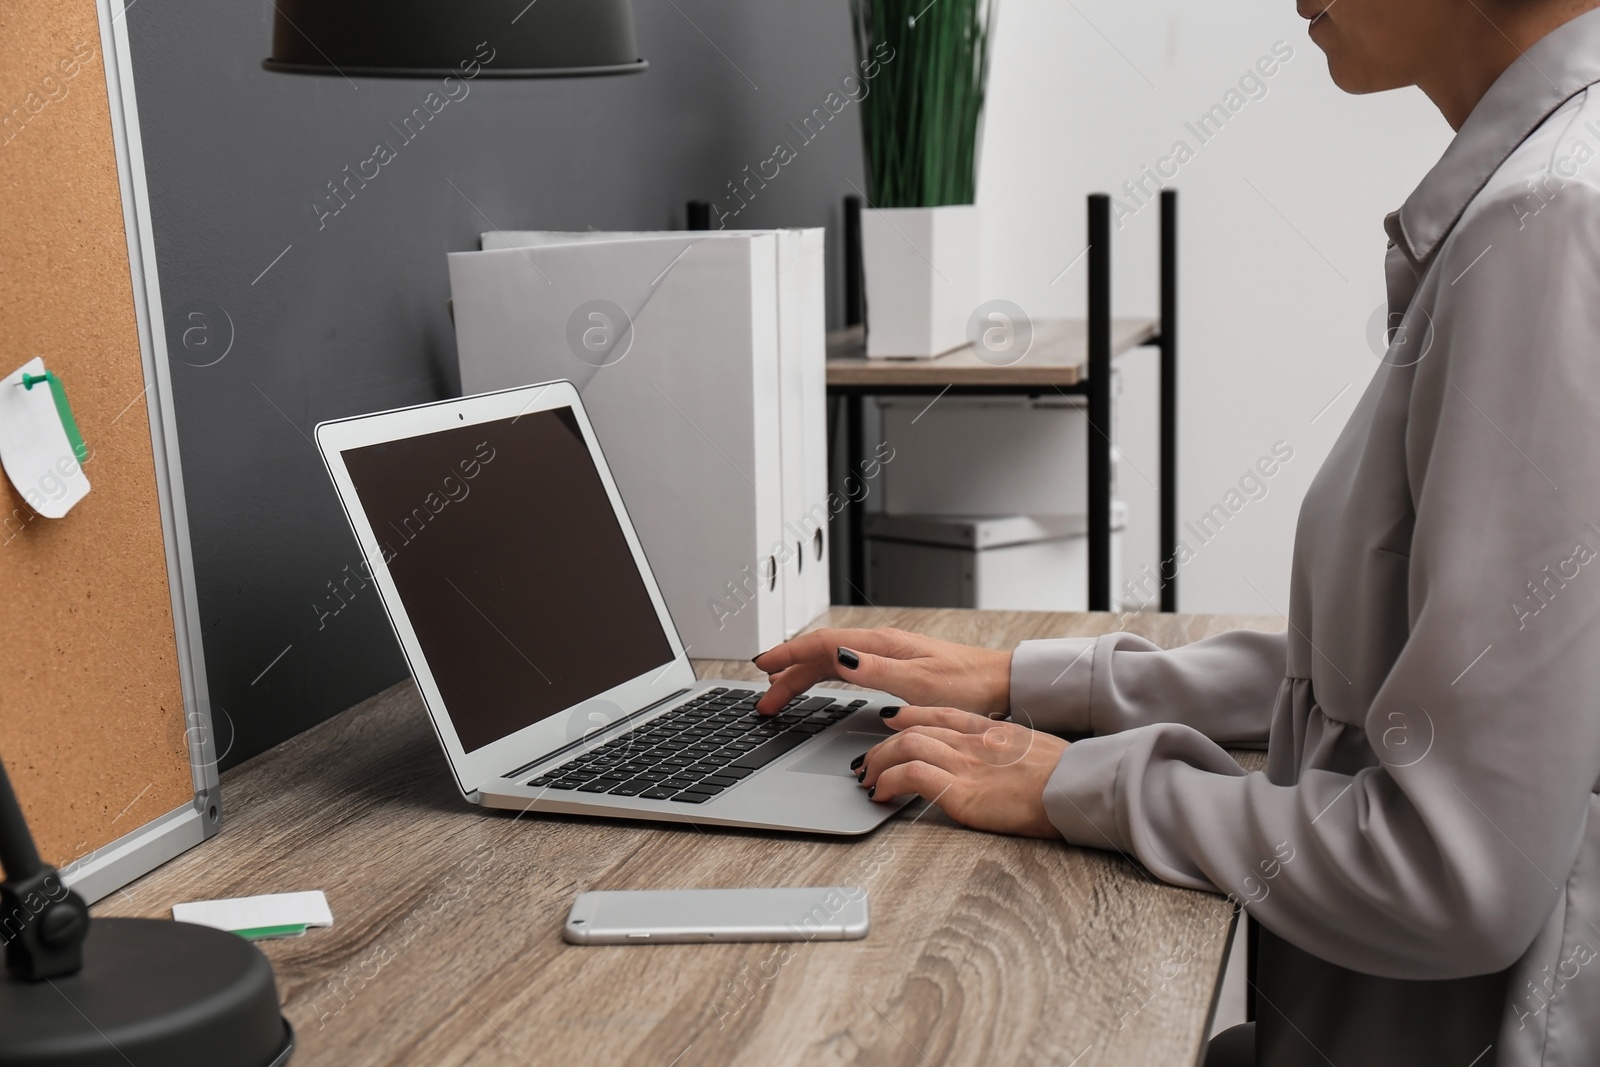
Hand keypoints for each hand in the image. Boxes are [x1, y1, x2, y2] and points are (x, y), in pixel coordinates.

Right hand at [751, 627, 1010, 716]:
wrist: (1000, 685)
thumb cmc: (968, 685)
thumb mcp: (919, 683)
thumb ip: (877, 671)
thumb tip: (838, 659)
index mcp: (881, 645)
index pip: (821, 644)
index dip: (788, 655)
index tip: (762, 667)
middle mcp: (879, 646)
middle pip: (820, 655)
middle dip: (787, 675)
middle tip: (765, 701)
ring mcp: (885, 656)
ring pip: (830, 662)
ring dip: (802, 677)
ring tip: (780, 694)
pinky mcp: (893, 668)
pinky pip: (845, 669)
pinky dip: (822, 677)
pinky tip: (817, 685)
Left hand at [855, 705, 1066, 838]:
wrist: (1076, 787)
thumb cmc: (1064, 776)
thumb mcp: (1034, 751)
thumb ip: (1008, 752)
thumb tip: (1001, 765)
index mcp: (990, 730)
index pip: (939, 713)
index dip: (909, 716)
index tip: (891, 719)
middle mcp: (972, 741)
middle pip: (913, 730)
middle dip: (884, 745)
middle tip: (868, 761)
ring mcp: (965, 763)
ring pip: (906, 746)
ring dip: (879, 763)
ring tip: (868, 780)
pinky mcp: (961, 792)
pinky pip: (912, 776)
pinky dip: (890, 782)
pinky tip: (882, 794)